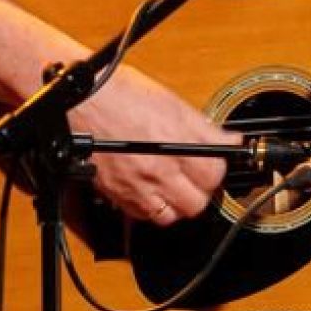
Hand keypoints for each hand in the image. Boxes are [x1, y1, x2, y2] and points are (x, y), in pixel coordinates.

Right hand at [69, 64, 239, 224]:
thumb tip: (230, 141)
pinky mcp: (116, 194)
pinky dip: (150, 208)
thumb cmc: (122, 94)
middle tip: (197, 177)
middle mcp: (157, 171)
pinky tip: (151, 189)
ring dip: (176, 204)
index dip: (218, 170)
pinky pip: (141, 216)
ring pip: (169, 216)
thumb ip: (205, 128)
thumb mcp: (172, 103)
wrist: (81, 101)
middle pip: (196, 204)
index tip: (214, 163)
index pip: (214, 176)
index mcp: (175, 145)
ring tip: (175, 186)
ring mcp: (135, 186)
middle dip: (201, 191)